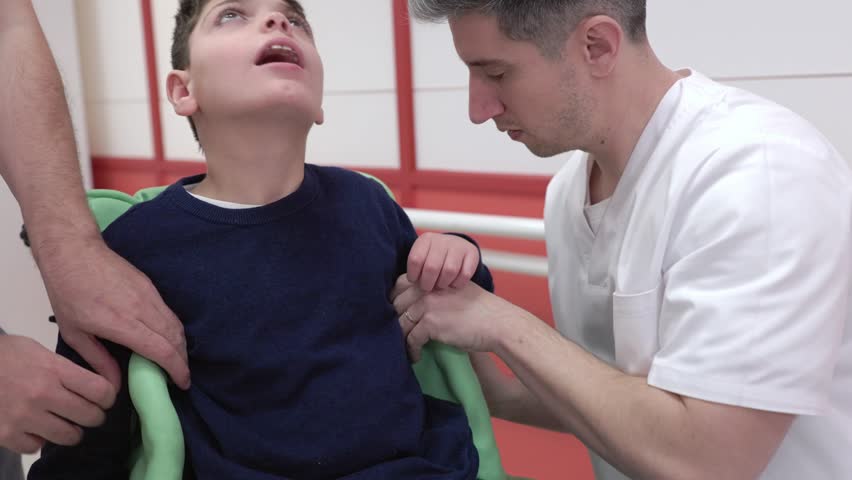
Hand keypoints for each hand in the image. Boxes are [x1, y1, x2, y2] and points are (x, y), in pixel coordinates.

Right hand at [0, 335, 115, 452]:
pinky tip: (35, 427)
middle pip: (90, 416)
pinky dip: (38, 440)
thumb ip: (67, 368)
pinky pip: (36, 447)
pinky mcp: (6, 434)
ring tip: (64, 422)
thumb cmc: (6, 356)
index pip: (101, 391)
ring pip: (69, 436)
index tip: (104, 399)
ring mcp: (23, 416)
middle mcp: (42, 394)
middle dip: (94, 415)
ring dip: (71, 430)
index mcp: (54, 370)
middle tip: (88, 413)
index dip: (108, 397)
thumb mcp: (40, 352)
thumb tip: (96, 385)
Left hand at [36, 238, 188, 388]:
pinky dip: (175, 330)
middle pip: (176, 339)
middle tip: (180, 377)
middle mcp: (142, 309)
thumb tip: (115, 385)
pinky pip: (170, 313)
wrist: (75, 252)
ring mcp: (149, 296)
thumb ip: (98, 360)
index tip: (182, 383)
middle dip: (183, 361)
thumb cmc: (68, 292)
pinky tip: (167, 339)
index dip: (177, 369)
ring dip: (181, 345)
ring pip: (176, 325)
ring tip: (176, 360)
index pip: (162, 350)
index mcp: (122, 324)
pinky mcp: (151, 287)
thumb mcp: (74, 333)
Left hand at [391, 275, 516, 361]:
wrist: (498, 322)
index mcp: (431, 277)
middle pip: (396, 304)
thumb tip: (410, 307)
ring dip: (401, 339)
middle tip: (399, 335)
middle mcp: (426, 287)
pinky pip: (411, 339)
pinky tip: (417, 357)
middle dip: (396, 321)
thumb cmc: (479, 309)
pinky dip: (412, 351)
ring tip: (407, 349)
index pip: (400, 284)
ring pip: (401, 323)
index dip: (396, 300)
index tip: (398, 315)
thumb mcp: (454, 291)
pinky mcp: (431, 323)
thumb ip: (433, 292)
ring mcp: (427, 304)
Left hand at [406, 233, 479, 291]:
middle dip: (428, 283)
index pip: (415, 259)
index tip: (415, 281)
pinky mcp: (472, 253)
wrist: (457, 248)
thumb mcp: (422, 258)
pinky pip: (464, 274)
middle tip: (427, 289)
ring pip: (449, 271)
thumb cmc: (433, 259)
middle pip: (431, 267)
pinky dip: (457, 283)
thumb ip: (415, 269)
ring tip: (440, 286)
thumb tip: (406, 288)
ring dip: (443, 283)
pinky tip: (453, 284)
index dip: (413, 275)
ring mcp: (458, 245)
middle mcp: (442, 240)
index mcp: (426, 239)